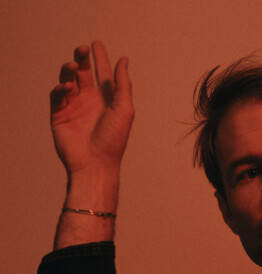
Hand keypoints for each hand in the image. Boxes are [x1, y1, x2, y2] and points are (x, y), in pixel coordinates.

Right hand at [50, 41, 133, 175]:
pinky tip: (68, 87)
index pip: (103, 75)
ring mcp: (74, 107)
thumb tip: (124, 60)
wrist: (95, 163)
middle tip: (82, 48)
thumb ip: (123, 84)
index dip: (100, 59)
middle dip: (82, 59)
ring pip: (68, 80)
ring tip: (74, 65)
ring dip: (69, 70)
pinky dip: (61, 88)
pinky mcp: (60, 115)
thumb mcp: (124, 109)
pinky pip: (57, 95)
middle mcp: (90, 102)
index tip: (96, 44)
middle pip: (83, 74)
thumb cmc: (114, 139)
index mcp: (107, 100)